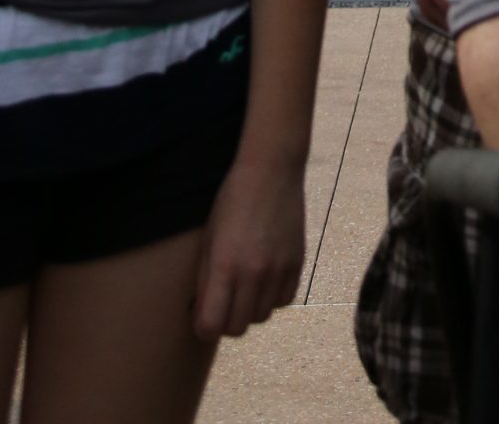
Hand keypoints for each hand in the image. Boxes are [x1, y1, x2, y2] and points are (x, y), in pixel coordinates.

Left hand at [191, 154, 305, 340]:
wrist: (271, 170)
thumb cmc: (231, 201)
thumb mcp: (209, 239)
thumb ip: (205, 280)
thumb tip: (200, 313)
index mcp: (225, 266)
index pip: (211, 326)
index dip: (204, 327)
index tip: (203, 316)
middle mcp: (253, 273)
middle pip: (237, 328)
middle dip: (226, 321)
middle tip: (224, 302)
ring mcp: (279, 269)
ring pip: (262, 317)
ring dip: (251, 309)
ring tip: (246, 286)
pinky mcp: (298, 262)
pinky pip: (284, 301)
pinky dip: (273, 297)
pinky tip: (267, 279)